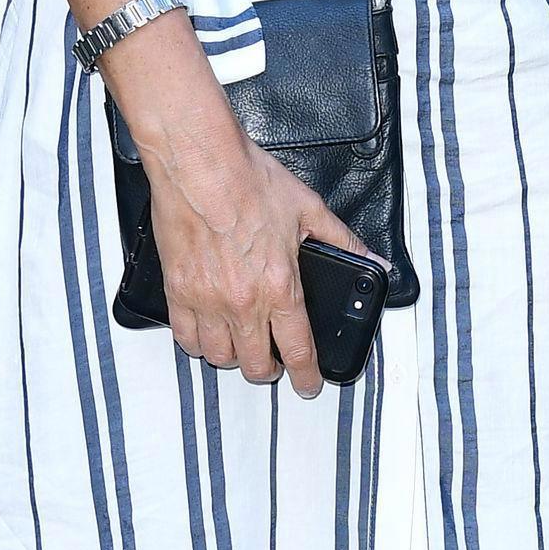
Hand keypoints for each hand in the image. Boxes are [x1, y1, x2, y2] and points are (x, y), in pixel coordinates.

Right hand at [145, 128, 370, 395]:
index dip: (306, 377)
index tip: (308, 386)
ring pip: (219, 357)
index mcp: (280, 287)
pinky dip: (198, 342)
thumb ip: (342, 241)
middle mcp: (243, 302)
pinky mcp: (177, 291)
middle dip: (270, 370)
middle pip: (256, 366)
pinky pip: (185, 337)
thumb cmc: (249, 181)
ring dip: (234, 356)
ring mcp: (206, 300)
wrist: (199, 163)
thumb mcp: (309, 209)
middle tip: (274, 360)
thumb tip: (371, 259)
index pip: (298, 350)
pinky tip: (207, 331)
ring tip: (241, 343)